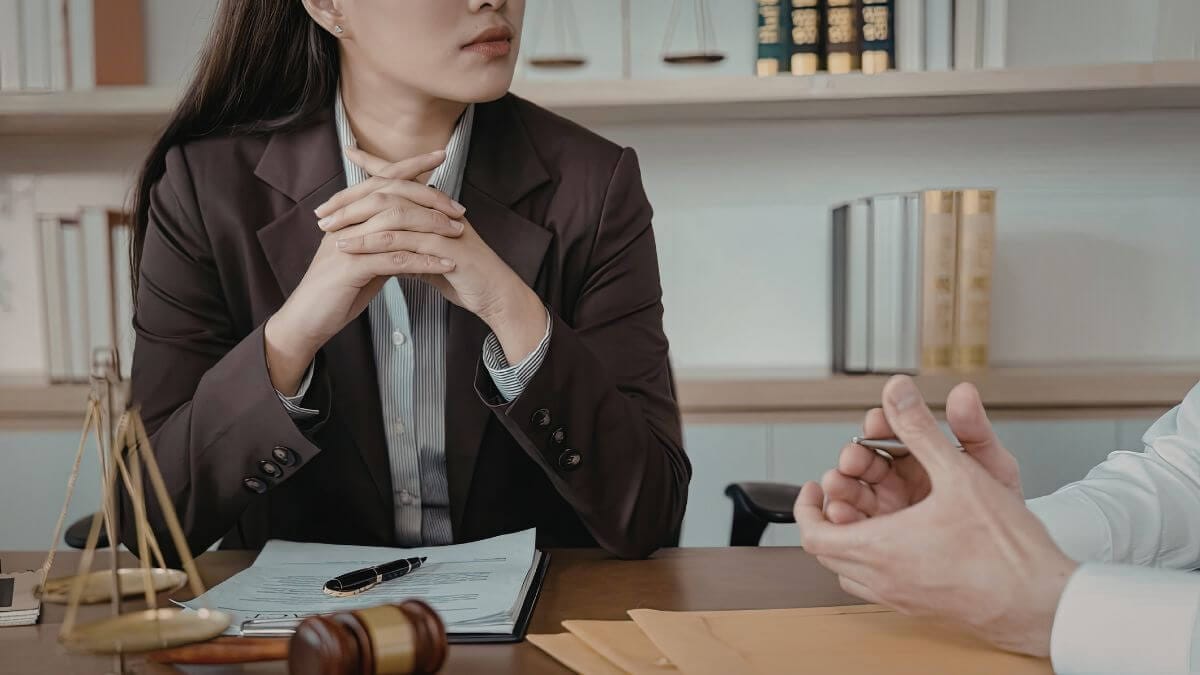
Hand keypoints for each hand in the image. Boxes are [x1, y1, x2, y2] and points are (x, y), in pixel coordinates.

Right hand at [264, 149, 463, 393]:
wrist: (306, 321)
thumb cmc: (336, 292)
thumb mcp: (365, 261)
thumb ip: (385, 243)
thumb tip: (412, 232)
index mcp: (348, 216)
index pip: (382, 180)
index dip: (410, 165)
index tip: (440, 155)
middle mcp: (346, 223)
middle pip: (390, 195)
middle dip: (428, 196)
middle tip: (459, 206)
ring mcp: (347, 243)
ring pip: (394, 224)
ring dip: (431, 228)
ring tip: (459, 234)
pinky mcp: (351, 268)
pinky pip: (395, 259)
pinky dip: (424, 261)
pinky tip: (446, 265)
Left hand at [321, 147, 545, 362]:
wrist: (496, 296)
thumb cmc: (467, 277)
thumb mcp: (431, 257)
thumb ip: (410, 247)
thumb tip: (387, 247)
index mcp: (435, 207)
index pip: (401, 178)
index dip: (376, 164)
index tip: (350, 151)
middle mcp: (438, 210)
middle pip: (389, 190)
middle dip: (352, 199)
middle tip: (322, 211)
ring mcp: (441, 226)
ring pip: (391, 212)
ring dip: (356, 221)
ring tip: (329, 231)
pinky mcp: (443, 247)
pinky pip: (401, 239)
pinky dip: (372, 241)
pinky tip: (351, 247)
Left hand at [794, 375, 1077, 656]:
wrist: (1041, 602)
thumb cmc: (1004, 547)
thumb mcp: (958, 473)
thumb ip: (920, 428)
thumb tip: (895, 391)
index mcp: (880, 549)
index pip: (814, 535)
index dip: (807, 508)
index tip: (816, 486)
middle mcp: (883, 580)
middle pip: (830, 552)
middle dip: (834, 515)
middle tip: (849, 489)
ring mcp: (901, 599)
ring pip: (854, 571)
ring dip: (853, 539)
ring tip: (872, 510)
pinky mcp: (922, 609)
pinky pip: (880, 585)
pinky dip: (877, 560)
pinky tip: (904, 537)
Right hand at [821, 382, 1022, 523]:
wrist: (1012, 570)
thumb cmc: (1006, 520)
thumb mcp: (992, 469)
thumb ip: (974, 429)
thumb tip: (964, 392)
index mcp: (924, 460)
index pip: (892, 433)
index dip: (880, 425)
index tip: (875, 422)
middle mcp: (901, 484)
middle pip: (865, 463)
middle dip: (853, 458)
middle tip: (852, 460)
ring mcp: (889, 513)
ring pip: (853, 494)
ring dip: (841, 488)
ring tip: (840, 486)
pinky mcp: (881, 542)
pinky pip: (854, 530)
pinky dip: (843, 520)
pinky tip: (843, 516)